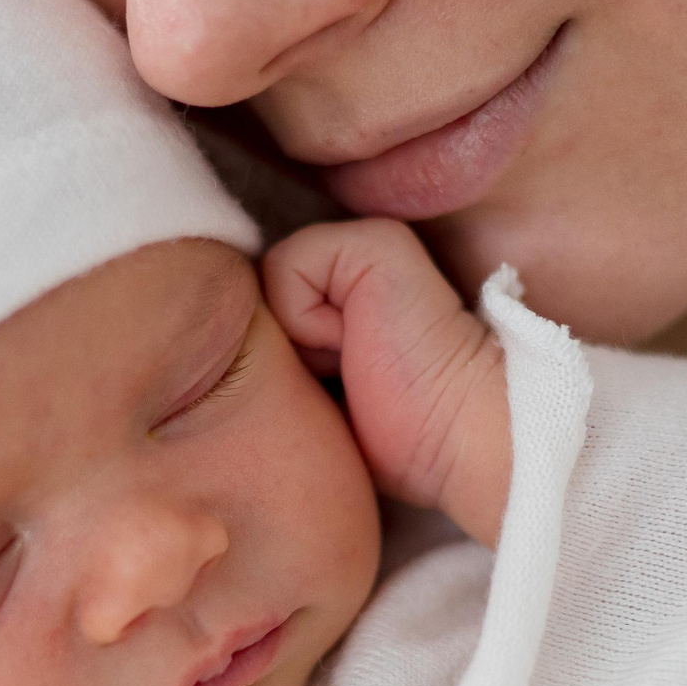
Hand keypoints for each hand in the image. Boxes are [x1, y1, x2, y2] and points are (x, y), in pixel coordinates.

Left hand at [263, 220, 513, 544]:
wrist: (467, 437)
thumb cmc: (406, 443)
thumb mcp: (320, 403)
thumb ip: (285, 366)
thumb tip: (219, 374)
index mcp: (347, 298)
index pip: (263, 313)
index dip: (272, 364)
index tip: (328, 397)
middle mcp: (353, 263)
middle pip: (257, 300)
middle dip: (278, 354)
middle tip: (343, 382)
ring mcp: (363, 244)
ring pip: (266, 287)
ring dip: (298, 344)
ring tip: (357, 368)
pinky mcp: (371, 242)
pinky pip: (285, 272)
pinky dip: (310, 324)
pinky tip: (361, 347)